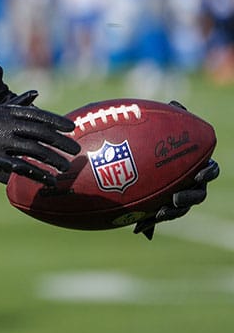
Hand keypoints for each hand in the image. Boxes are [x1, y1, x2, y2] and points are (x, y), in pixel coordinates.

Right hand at [0, 91, 80, 197]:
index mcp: (4, 113)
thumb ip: (14, 104)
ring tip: (65, 167)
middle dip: (60, 141)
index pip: (36, 115)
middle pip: (40, 132)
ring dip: (54, 160)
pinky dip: (39, 174)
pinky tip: (50, 180)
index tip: (71, 127)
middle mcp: (3, 125)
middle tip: (75, 149)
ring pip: (35, 150)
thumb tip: (36, 93)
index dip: (56, 121)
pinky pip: (22, 167)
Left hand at [133, 101, 222, 239]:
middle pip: (198, 194)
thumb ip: (169, 115)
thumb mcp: (156, 126)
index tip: (200, 173)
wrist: (122, 159)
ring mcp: (172, 197)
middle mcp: (188, 183)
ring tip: (160, 213)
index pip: (210, 170)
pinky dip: (149, 223)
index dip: (208, 172)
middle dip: (191, 198)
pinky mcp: (155, 208)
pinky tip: (138, 228)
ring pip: (179, 209)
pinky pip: (156, 218)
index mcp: (193, 165)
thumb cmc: (146, 138)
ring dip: (172, 213)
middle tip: (177, 197)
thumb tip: (176, 104)